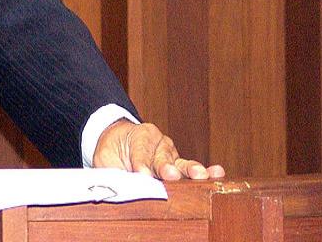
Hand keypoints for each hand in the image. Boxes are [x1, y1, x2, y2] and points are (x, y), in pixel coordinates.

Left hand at [93, 119, 225, 180]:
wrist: (121, 140)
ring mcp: (171, 154)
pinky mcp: (180, 165)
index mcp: (138, 135)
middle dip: (165, 167)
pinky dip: (205, 172)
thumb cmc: (113, 150)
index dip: (141, 163)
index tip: (142, 174)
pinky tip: (217, 172)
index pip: (140, 150)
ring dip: (189, 171)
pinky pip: (191, 169)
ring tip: (199, 175)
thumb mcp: (104, 156)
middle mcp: (158, 142)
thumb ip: (111, 170)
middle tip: (169, 174)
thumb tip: (113, 186)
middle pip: (162, 157)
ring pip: (180, 164)